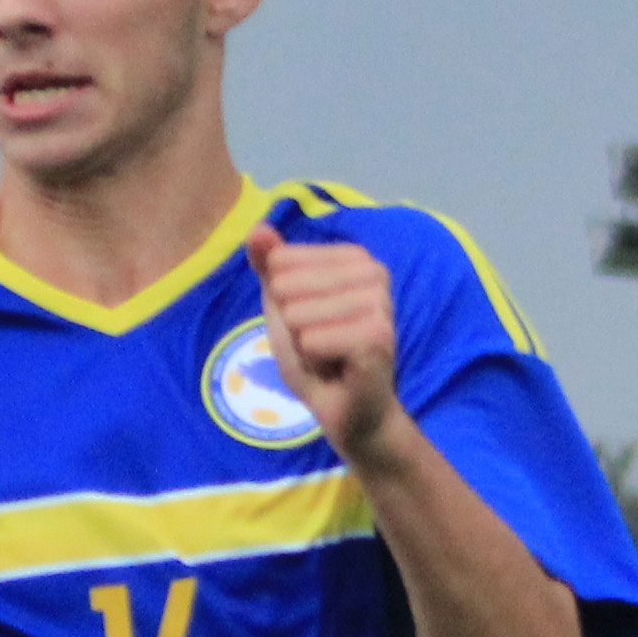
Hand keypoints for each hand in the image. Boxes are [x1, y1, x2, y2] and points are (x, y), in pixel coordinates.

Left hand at [250, 224, 407, 462]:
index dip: (282, 302)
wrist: (347, 407)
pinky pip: (311, 341)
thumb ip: (270, 267)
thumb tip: (257, 229)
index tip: (309, 322)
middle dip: (291, 325)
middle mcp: (374, 271)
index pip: (280, 262)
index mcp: (354, 257)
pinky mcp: (378, 335)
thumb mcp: (283, 306)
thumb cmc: (317, 355)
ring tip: (328, 355)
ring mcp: (380, 302)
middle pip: (286, 288)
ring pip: (297, 315)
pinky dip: (313, 361)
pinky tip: (337, 367)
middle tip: (318, 343)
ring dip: (303, 345)